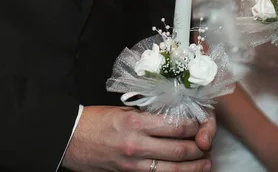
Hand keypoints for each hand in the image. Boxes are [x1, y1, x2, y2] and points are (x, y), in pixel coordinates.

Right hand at [62, 106, 211, 171]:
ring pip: (172, 168)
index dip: (194, 125)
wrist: (69, 139)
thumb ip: (147, 115)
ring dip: (194, 167)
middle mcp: (137, 144)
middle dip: (199, 147)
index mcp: (136, 123)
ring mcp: (133, 163)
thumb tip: (171, 117)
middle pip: (179, 149)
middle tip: (208, 143)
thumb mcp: (122, 111)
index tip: (202, 122)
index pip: (175, 125)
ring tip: (206, 163)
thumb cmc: (94, 121)